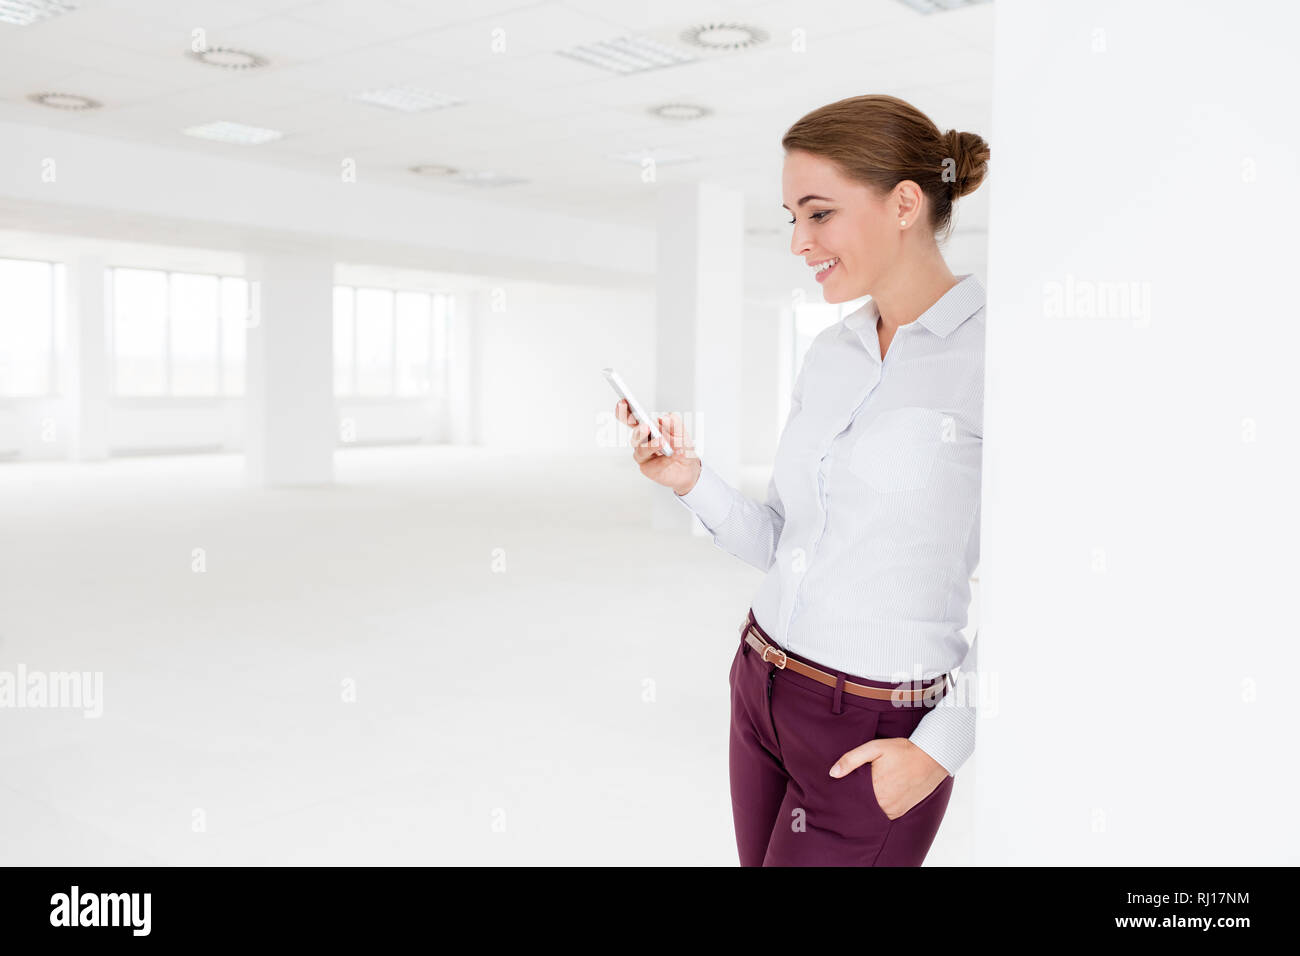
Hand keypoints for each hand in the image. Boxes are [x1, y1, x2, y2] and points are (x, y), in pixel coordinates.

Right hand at [614, 398, 701, 495]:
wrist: (687, 468)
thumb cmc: (680, 447)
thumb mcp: (681, 432)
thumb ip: (674, 423)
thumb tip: (664, 418)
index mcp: (648, 427)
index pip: (632, 418)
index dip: (625, 410)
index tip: (623, 402)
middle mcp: (642, 440)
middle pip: (634, 433)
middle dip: (638, 430)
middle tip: (646, 426)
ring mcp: (643, 454)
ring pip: (641, 449)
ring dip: (651, 445)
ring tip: (661, 442)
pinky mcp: (646, 466)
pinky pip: (654, 461)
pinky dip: (666, 458)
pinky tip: (674, 453)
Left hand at [828, 737, 948, 820]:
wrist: (932, 758)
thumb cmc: (902, 751)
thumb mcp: (875, 748)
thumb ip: (852, 759)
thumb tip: (833, 773)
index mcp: (874, 788)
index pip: (850, 799)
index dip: (842, 797)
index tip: (833, 795)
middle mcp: (883, 803)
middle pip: (859, 808)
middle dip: (852, 802)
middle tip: (843, 797)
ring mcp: (893, 810)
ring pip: (871, 814)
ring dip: (864, 807)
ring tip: (858, 798)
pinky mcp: (900, 812)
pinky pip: (882, 815)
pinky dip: (876, 810)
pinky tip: (872, 801)